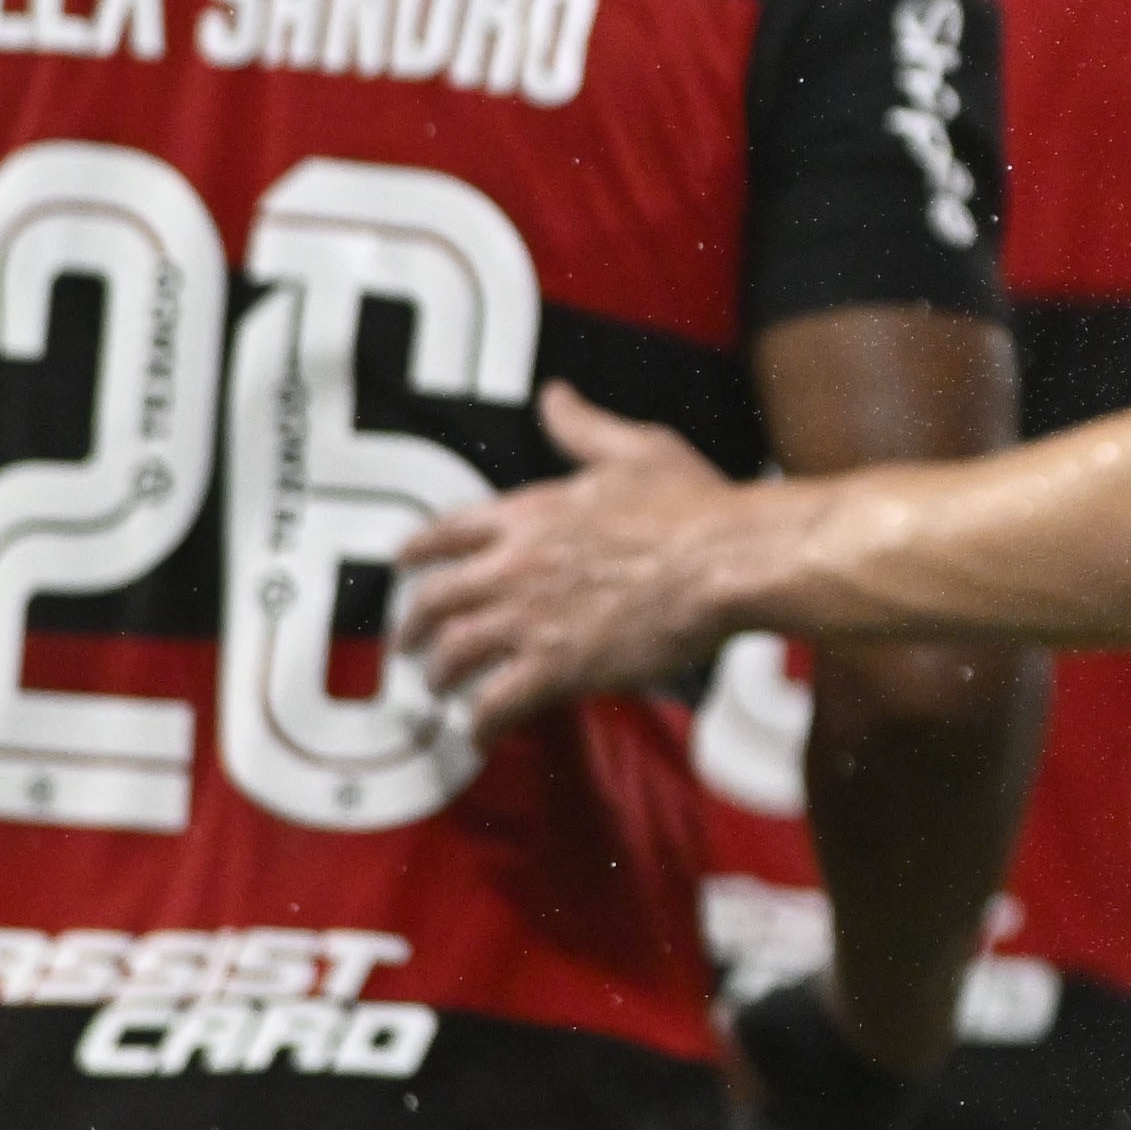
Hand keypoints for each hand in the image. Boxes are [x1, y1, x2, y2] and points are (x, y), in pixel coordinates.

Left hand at [395, 381, 757, 737]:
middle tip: (408, 641)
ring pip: (454, 656)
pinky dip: (480, 723)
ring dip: (440, 676)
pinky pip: (495, 704)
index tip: (404, 562)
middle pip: (435, 601)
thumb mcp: (635, 449)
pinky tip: (481, 732)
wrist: (726, 561)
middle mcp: (514, 566)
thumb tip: (554, 397)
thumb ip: (584, 428)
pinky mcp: (556, 668)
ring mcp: (530, 620)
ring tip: (439, 688)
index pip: (448, 532)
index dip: (418, 550)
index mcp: (530, 513)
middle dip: (413, 626)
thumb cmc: (694, 508)